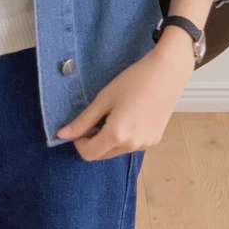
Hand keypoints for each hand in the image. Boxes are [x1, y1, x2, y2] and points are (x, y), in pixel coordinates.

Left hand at [56, 33, 193, 160]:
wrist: (167, 73)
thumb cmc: (133, 81)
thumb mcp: (103, 99)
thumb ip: (82, 121)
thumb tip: (61, 135)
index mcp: (117, 135)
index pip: (88, 154)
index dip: (79, 142)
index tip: (81, 125)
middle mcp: (132, 145)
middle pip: (102, 155)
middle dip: (93, 142)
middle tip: (97, 118)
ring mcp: (145, 145)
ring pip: (116, 151)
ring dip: (108, 140)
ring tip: (114, 115)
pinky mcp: (155, 140)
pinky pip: (131, 145)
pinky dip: (124, 137)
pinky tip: (130, 116)